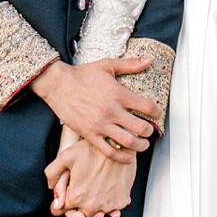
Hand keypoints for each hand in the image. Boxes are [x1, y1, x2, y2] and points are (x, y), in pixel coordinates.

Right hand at [30, 59, 160, 160]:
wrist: (58, 85)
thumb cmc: (82, 75)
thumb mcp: (107, 65)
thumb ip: (130, 64)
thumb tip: (149, 59)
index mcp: (118, 94)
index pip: (147, 107)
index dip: (157, 112)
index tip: (158, 114)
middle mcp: (111, 111)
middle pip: (141, 128)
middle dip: (150, 131)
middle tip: (150, 131)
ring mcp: (100, 125)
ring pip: (128, 142)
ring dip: (140, 146)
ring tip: (142, 144)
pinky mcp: (90, 134)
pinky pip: (108, 151)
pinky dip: (122, 157)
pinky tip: (128, 157)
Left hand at [46, 125, 135, 216]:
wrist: (118, 144)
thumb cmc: (92, 148)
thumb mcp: (66, 156)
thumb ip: (52, 173)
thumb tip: (51, 187)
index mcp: (75, 197)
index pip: (60, 212)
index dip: (60, 205)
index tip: (65, 198)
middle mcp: (90, 206)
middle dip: (76, 214)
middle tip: (80, 199)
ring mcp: (107, 206)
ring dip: (95, 209)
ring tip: (96, 192)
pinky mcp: (121, 202)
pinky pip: (113, 210)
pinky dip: (110, 203)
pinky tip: (108, 189)